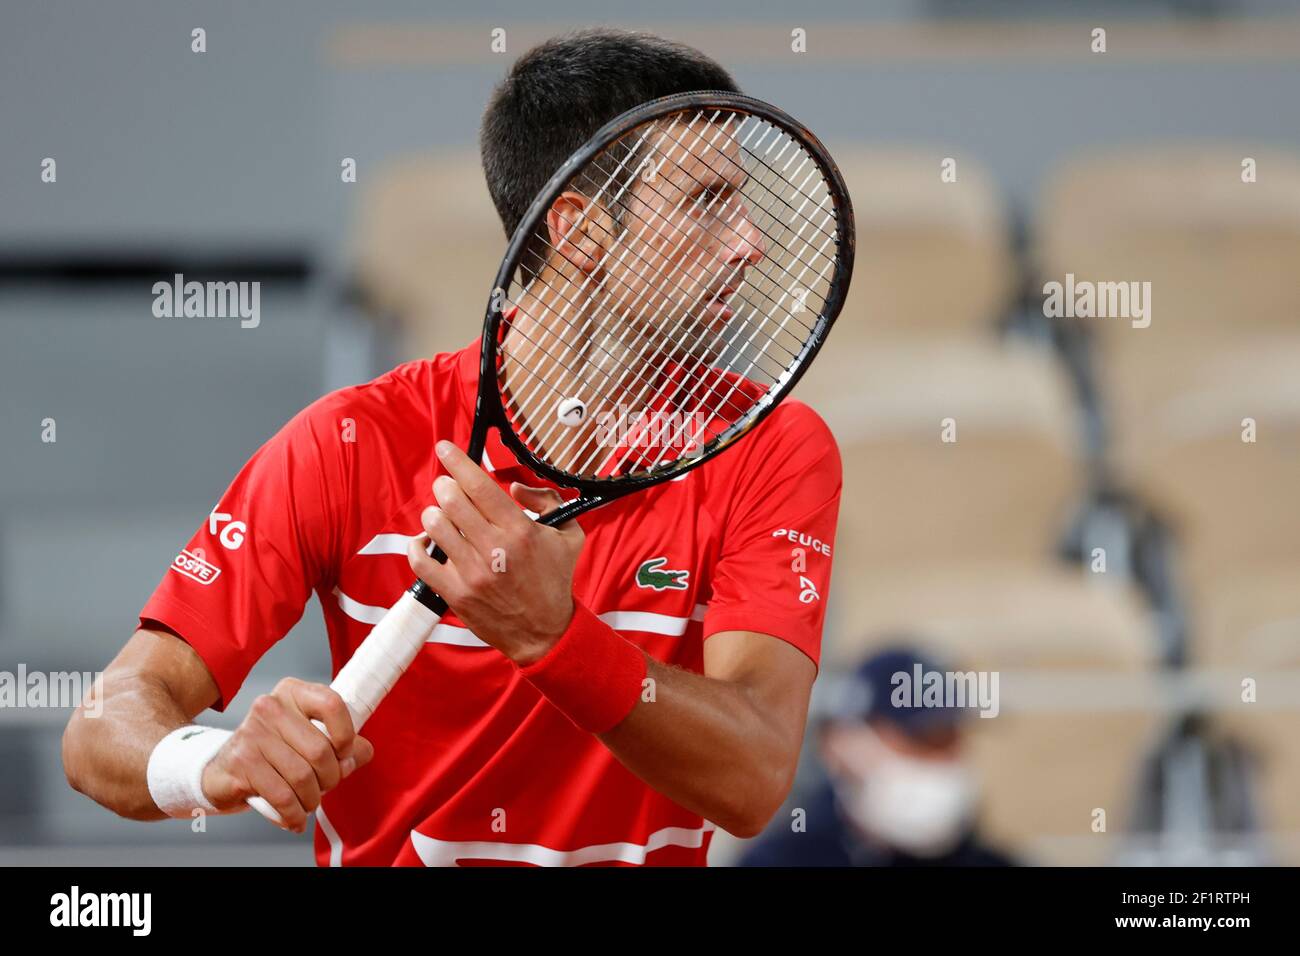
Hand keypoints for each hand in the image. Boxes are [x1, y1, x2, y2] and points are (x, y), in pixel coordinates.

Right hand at [201, 678, 373, 831]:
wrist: (223, 770)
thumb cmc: (275, 753)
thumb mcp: (309, 739)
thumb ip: (343, 745)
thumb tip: (362, 753)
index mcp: (293, 693)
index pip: (332, 704)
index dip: (346, 735)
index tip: (343, 754)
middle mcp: (270, 707)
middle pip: (320, 750)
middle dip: (330, 778)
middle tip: (324, 787)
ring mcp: (252, 733)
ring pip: (302, 776)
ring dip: (312, 799)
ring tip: (308, 803)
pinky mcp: (240, 763)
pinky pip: (282, 797)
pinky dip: (294, 814)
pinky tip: (294, 818)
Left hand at [408, 441, 584, 664]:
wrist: (544, 632)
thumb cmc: (555, 580)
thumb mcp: (569, 535)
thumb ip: (547, 501)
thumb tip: (514, 486)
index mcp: (520, 530)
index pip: (479, 486)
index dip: (457, 462)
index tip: (445, 448)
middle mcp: (494, 549)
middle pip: (452, 501)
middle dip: (445, 486)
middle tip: (447, 487)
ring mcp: (471, 573)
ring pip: (435, 526)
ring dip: (435, 514)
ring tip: (442, 515)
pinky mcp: (455, 593)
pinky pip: (421, 561)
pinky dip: (417, 545)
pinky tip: (425, 540)